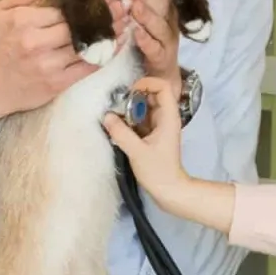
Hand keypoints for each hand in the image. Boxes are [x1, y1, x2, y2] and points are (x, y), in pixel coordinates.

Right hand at [0, 0, 131, 138]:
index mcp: (23, 22)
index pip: (63, 7)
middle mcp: (37, 43)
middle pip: (79, 24)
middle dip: (104, 13)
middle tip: (123, 3)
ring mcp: (49, 65)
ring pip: (87, 45)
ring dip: (110, 32)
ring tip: (126, 20)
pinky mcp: (57, 84)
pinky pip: (87, 67)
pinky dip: (105, 55)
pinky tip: (116, 44)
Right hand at [100, 74, 189, 196]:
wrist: (169, 190)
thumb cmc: (158, 171)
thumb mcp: (137, 151)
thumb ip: (121, 132)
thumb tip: (106, 116)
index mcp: (168, 117)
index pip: (163, 87)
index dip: (147, 83)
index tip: (129, 92)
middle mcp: (165, 118)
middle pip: (152, 95)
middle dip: (134, 96)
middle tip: (117, 105)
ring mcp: (159, 126)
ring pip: (144, 107)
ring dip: (129, 109)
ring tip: (115, 116)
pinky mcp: (152, 135)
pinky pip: (140, 119)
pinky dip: (129, 119)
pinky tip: (118, 127)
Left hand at [129, 0, 180, 77]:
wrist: (162, 74)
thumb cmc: (149, 39)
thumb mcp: (146, 17)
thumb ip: (138, 0)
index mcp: (166, 9)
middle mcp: (169, 22)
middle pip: (162, 5)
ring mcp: (167, 41)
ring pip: (160, 26)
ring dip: (147, 15)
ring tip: (134, 7)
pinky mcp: (161, 58)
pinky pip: (154, 48)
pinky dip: (146, 40)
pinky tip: (137, 33)